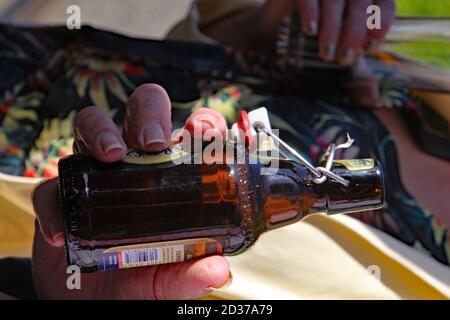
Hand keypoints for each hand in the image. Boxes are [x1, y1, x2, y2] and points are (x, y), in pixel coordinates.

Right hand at [32, 83, 229, 298]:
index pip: (191, 131)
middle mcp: (135, 164)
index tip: (204, 131)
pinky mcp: (61, 194)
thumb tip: (218, 270)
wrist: (91, 300)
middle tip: (153, 143)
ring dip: (99, 131)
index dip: (202, 121)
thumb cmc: (138, 276)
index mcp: (171, 174)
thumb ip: (190, 275)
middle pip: (142, 111)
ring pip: (91, 123)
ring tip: (109, 158)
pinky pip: (51, 186)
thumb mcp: (168, 279)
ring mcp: (95, 173)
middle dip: (148, 113)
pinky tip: (62, 233)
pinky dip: (54, 205)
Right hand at [261, 0, 395, 63]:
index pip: (384, 4)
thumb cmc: (322, 36)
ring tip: (327, 53)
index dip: (380, 26)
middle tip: (344, 59)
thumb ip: (358, 68)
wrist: (282, 19)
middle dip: (354, 33)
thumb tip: (373, 95)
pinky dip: (311, 12)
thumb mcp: (341, 48)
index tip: (370, 49)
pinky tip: (310, 31)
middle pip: (360, 2)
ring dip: (332, 28)